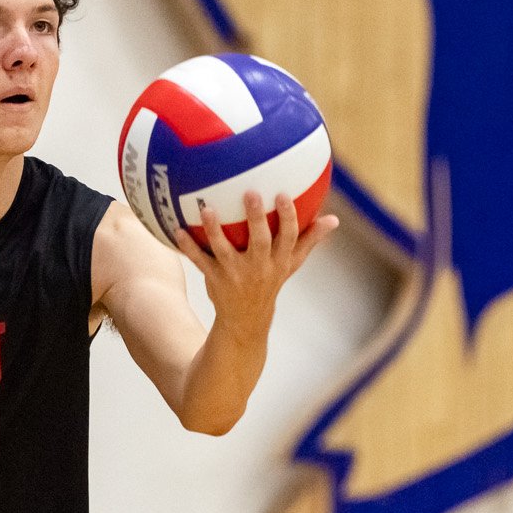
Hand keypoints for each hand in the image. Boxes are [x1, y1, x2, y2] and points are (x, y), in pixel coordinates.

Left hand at [172, 191, 337, 333]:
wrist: (246, 320)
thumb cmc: (271, 281)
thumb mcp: (292, 264)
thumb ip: (310, 240)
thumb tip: (335, 219)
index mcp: (280, 261)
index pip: (289, 237)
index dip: (288, 216)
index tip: (283, 194)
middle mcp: (260, 267)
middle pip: (260, 241)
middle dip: (256, 218)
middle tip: (250, 192)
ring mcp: (236, 274)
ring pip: (225, 250)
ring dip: (215, 230)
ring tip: (207, 209)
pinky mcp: (215, 279)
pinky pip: (200, 261)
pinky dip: (188, 247)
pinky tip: (177, 229)